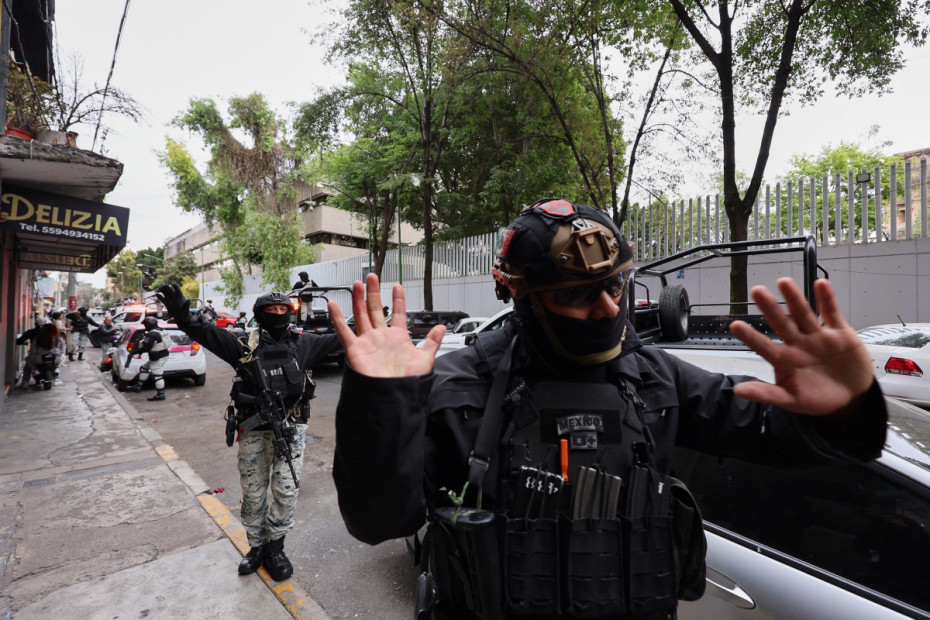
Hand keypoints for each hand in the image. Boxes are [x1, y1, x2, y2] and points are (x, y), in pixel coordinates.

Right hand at [155, 284, 189, 323]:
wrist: (181, 317)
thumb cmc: (185, 312)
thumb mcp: (186, 309)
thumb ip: (186, 304)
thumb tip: (189, 300)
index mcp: (179, 296)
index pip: (177, 288)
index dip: (174, 286)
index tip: (171, 286)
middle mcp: (174, 296)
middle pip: (169, 289)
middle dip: (166, 287)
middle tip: (162, 287)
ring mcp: (170, 299)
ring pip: (165, 293)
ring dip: (161, 290)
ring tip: (158, 289)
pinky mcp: (166, 303)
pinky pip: (162, 299)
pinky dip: (159, 296)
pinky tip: (156, 294)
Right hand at [328, 273, 444, 377]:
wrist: (391, 396)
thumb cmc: (407, 382)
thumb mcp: (425, 359)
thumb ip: (432, 342)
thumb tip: (442, 328)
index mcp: (397, 338)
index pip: (397, 314)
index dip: (398, 300)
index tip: (398, 287)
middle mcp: (381, 338)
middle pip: (375, 310)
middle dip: (374, 293)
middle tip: (372, 278)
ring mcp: (368, 342)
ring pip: (361, 315)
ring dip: (358, 299)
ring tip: (357, 284)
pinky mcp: (355, 349)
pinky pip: (344, 331)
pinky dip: (338, 318)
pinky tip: (335, 305)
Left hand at [729, 278, 873, 415]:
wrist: (851, 398)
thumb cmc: (816, 398)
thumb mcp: (790, 400)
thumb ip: (766, 394)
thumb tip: (737, 392)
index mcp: (784, 359)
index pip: (764, 346)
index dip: (750, 336)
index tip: (735, 325)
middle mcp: (798, 343)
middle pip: (782, 323)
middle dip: (770, 307)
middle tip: (756, 290)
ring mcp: (817, 336)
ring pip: (803, 314)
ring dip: (794, 298)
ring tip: (783, 282)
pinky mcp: (839, 333)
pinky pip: (831, 313)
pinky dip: (827, 299)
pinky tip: (821, 284)